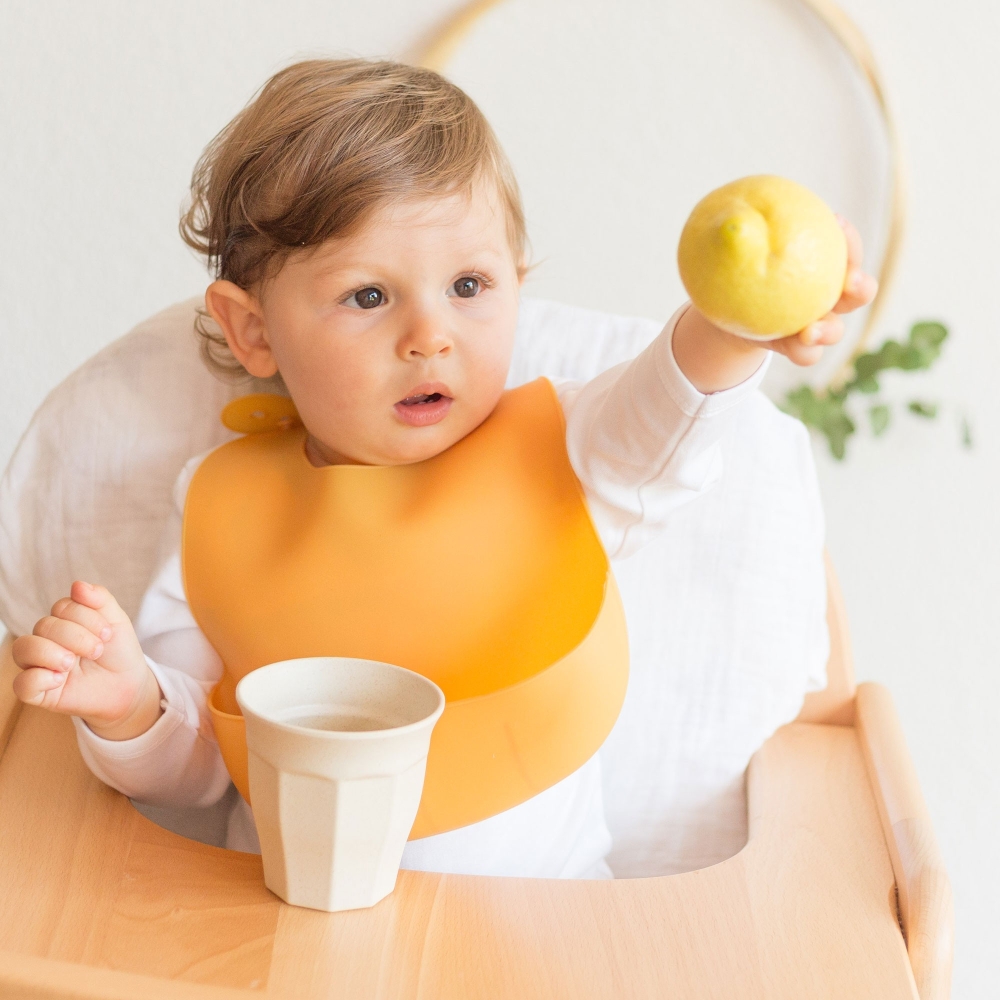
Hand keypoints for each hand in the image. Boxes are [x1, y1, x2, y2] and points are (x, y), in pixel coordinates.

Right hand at [11, 581, 162, 740]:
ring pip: (23, 648)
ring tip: (73, 663)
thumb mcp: (116, 621)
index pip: (61, 607)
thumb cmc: (118, 651)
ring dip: (52, 653)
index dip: (85, 617)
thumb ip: (100, 599)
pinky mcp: (39, 692)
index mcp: (63, 621)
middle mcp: (46, 641)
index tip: (108, 633)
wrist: (129, 686)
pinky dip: (39, 678)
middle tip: (98, 650)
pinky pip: (21, 684)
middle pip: (44, 625)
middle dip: (76, 636)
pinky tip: (60, 680)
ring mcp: (40, 666)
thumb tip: (77, 585)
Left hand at [673, 217, 878, 391]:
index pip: (845, 248)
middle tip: (850, 281)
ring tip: (812, 331)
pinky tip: (797, 346)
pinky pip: (808, 353)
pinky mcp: (799, 348)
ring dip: (830, 330)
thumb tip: (733, 226)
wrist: (725, 309)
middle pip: (858, 291)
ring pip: (836, 329)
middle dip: (861, 286)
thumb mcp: (736, 251)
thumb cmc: (737, 267)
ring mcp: (816, 324)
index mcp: (821, 264)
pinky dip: (805, 352)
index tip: (836, 222)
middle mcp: (827, 294)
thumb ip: (739, 238)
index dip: (847, 236)